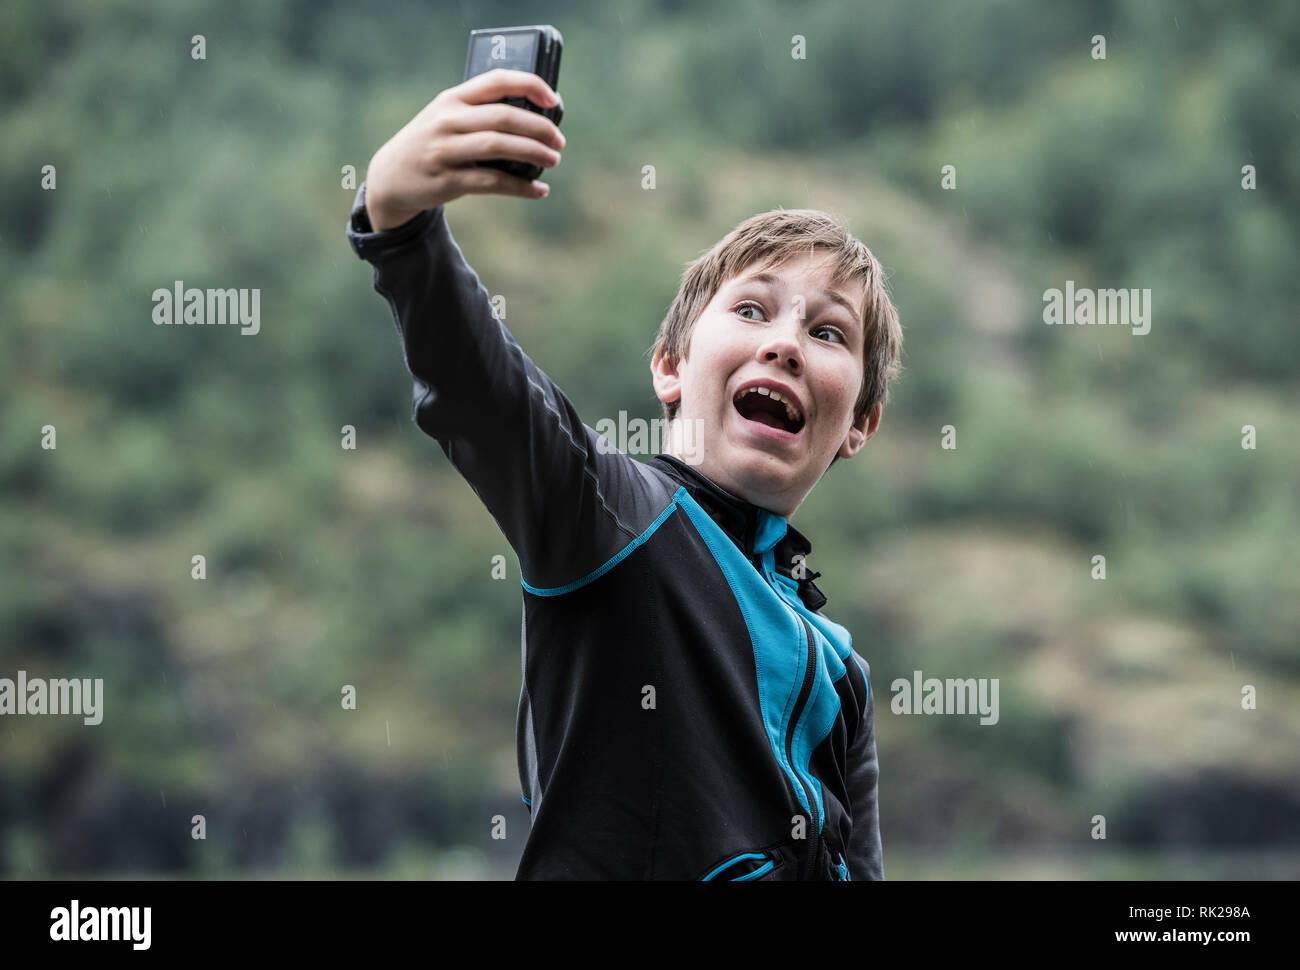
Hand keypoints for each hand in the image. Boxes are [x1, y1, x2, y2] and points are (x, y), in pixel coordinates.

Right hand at [364, 68, 564, 229]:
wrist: (390, 178)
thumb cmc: (433, 144)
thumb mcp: (447, 117)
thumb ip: (481, 112)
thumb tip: (536, 119)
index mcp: (452, 98)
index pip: (496, 80)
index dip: (530, 85)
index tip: (554, 100)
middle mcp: (447, 120)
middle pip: (503, 117)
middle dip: (539, 128)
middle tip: (559, 141)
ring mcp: (445, 151)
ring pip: (498, 147)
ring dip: (533, 153)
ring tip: (553, 159)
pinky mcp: (447, 181)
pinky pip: (491, 182)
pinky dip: (520, 187)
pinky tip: (539, 190)